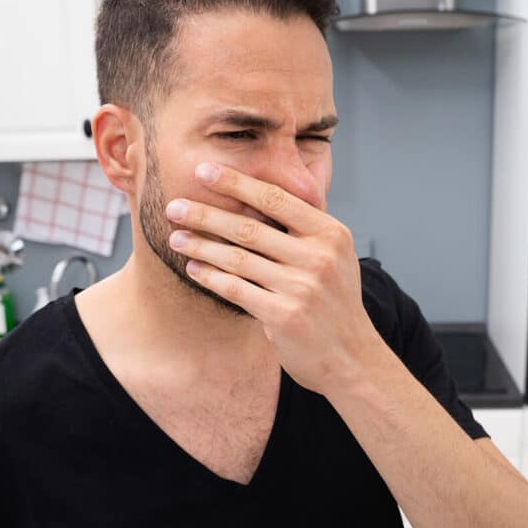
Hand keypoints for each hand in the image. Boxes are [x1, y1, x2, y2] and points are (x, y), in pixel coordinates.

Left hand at [164, 162, 385, 393]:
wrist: (352, 357)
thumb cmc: (335, 302)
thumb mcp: (334, 255)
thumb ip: (304, 227)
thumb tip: (256, 193)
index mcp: (331, 233)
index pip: (276, 199)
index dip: (236, 182)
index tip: (203, 170)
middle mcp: (319, 257)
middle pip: (250, 228)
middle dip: (206, 214)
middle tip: (174, 206)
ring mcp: (302, 287)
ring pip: (238, 258)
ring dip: (201, 246)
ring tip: (176, 237)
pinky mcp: (285, 316)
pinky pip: (236, 289)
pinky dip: (210, 276)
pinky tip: (193, 268)